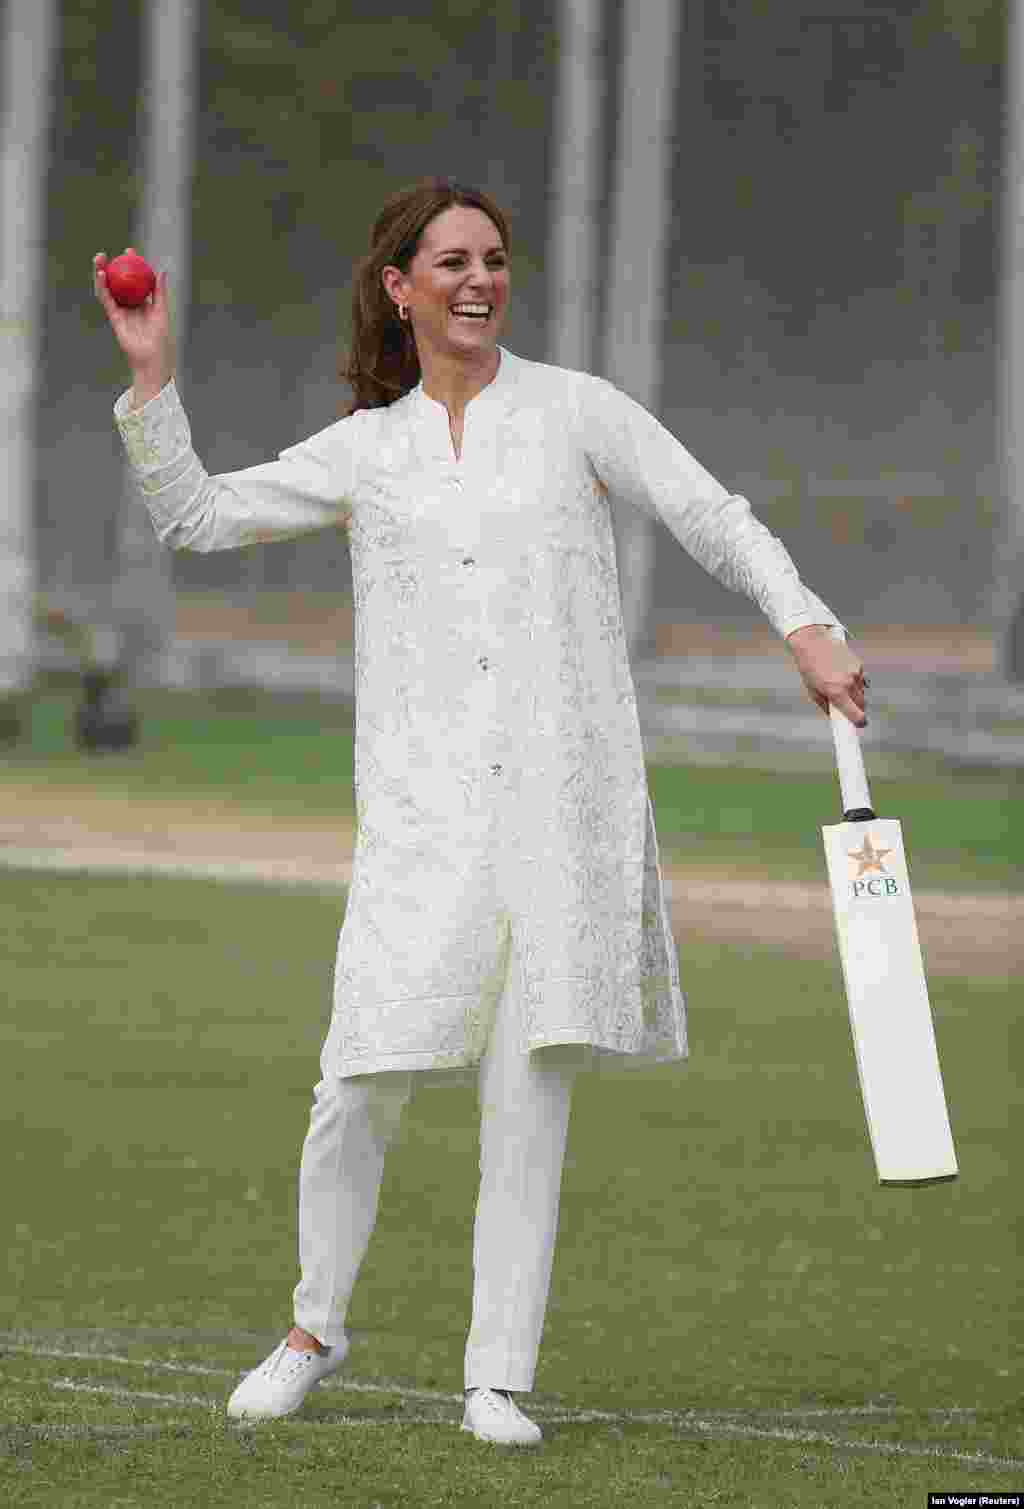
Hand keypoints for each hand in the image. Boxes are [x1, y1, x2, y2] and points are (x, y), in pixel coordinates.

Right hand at [93, 248, 173, 381]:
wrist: (151, 357)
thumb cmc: (160, 337)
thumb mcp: (162, 310)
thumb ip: (160, 291)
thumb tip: (162, 270)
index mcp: (143, 302)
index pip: (135, 279)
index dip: (131, 265)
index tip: (130, 251)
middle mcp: (130, 305)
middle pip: (119, 282)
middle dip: (113, 266)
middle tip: (111, 253)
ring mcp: (121, 310)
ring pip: (109, 288)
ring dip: (102, 273)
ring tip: (99, 259)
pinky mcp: (114, 317)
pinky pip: (106, 300)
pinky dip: (102, 287)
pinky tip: (101, 275)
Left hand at [786, 624, 867, 726]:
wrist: (813, 644)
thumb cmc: (809, 669)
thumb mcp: (812, 691)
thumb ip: (826, 706)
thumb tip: (835, 716)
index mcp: (836, 692)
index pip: (856, 714)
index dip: (859, 722)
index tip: (860, 725)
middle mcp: (848, 683)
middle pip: (862, 704)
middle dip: (857, 708)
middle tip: (849, 708)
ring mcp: (855, 673)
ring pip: (862, 692)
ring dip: (856, 695)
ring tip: (842, 687)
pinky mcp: (859, 664)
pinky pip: (863, 680)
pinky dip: (857, 682)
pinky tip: (846, 677)